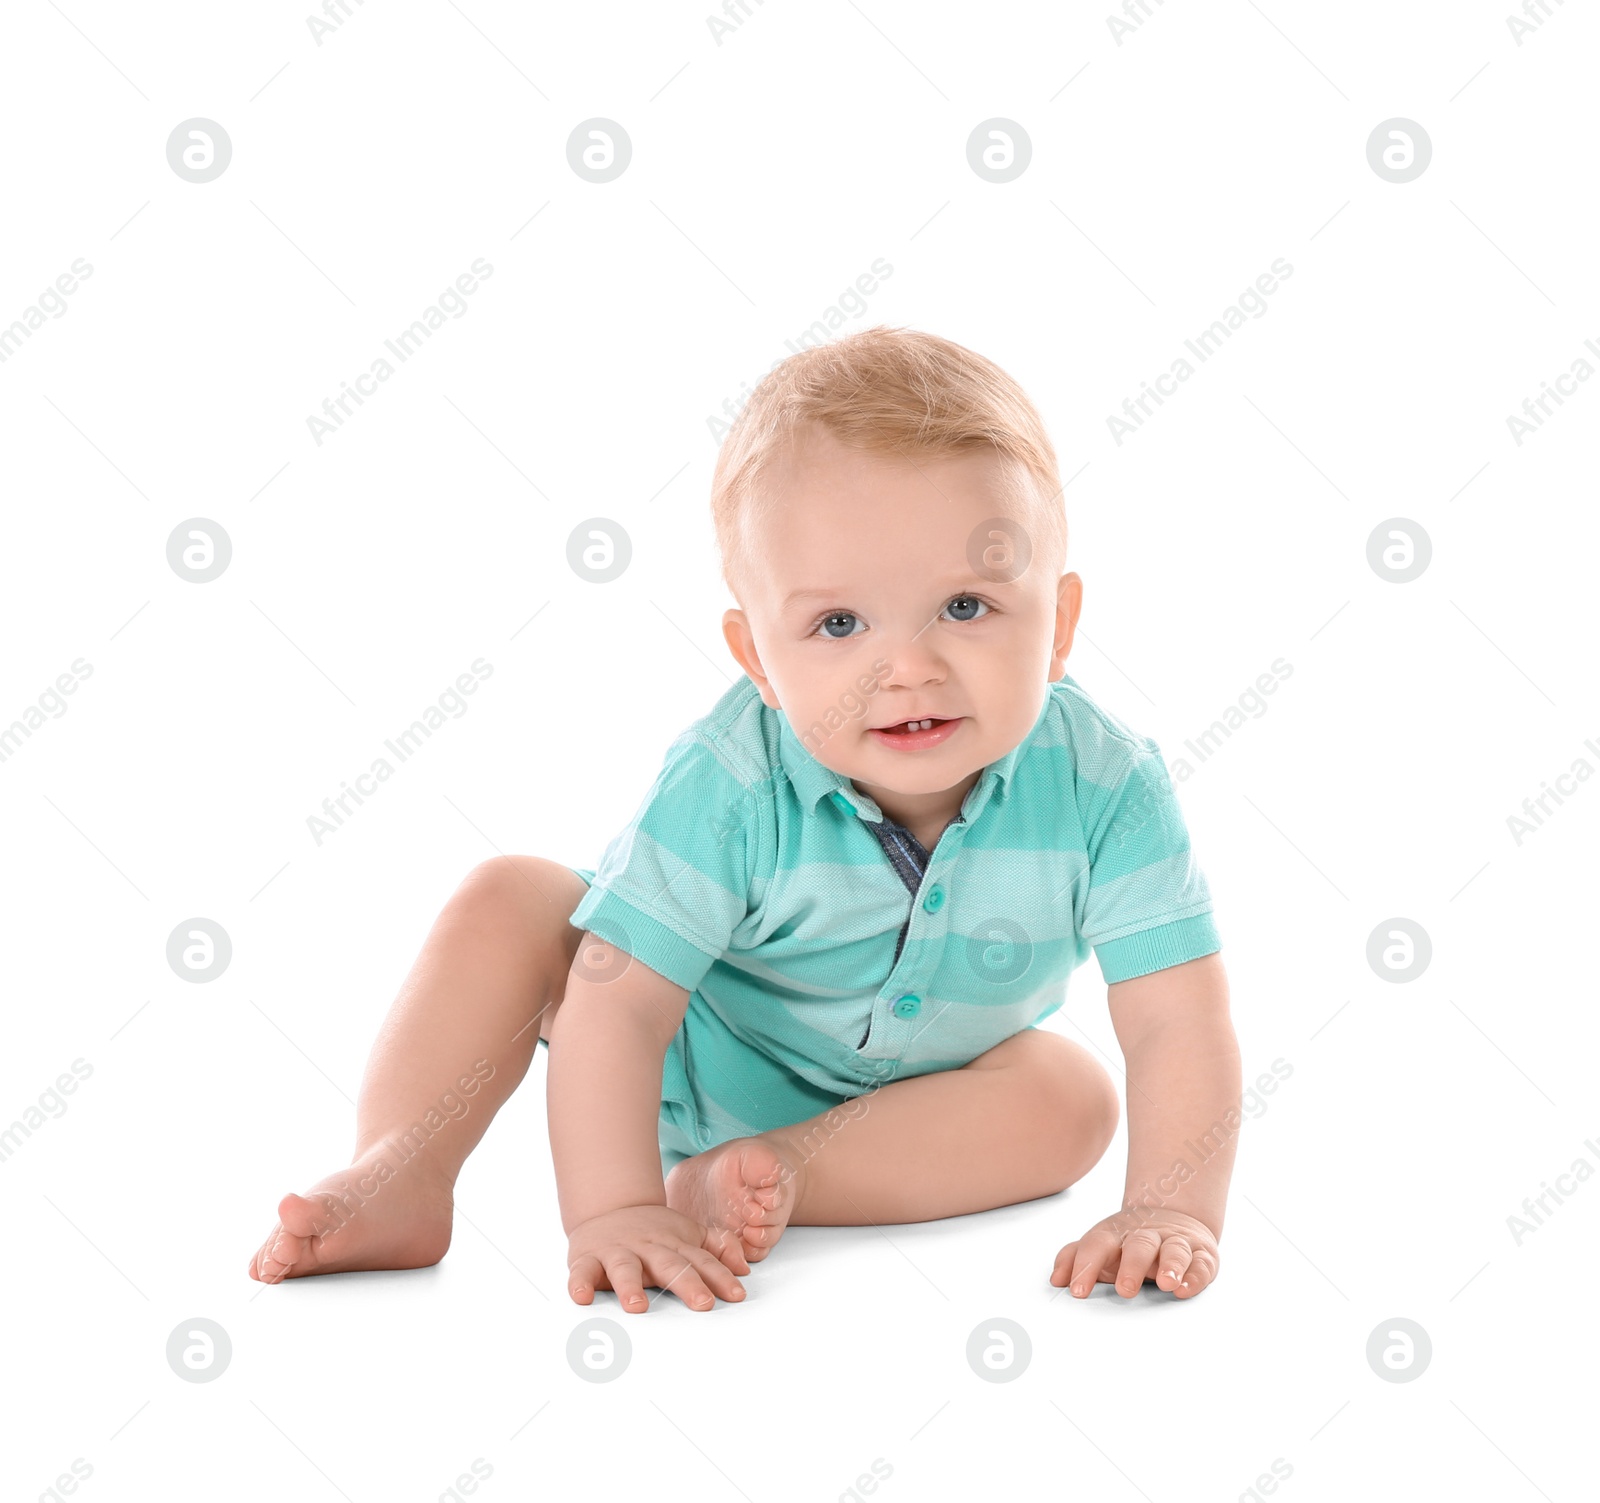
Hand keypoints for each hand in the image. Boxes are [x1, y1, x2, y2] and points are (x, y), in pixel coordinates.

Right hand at [567, 1204, 749, 1313]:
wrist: (609, 1206)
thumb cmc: (654, 1232)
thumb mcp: (689, 1234)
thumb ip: (718, 1248)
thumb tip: (744, 1269)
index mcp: (674, 1245)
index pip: (701, 1261)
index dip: (719, 1277)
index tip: (736, 1295)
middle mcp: (648, 1248)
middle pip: (669, 1265)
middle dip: (686, 1283)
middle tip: (702, 1303)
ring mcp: (617, 1252)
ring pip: (625, 1268)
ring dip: (630, 1286)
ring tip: (638, 1306)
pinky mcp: (588, 1258)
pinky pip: (582, 1271)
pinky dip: (580, 1283)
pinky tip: (582, 1297)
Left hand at [1050, 1208, 1219, 1300]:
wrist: (1173, 1216)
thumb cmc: (1128, 1242)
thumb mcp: (1101, 1246)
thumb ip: (1075, 1259)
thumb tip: (1055, 1279)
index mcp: (1117, 1234)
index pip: (1098, 1244)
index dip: (1085, 1266)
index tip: (1077, 1291)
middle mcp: (1146, 1235)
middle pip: (1138, 1245)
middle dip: (1132, 1266)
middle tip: (1125, 1290)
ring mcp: (1175, 1242)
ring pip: (1174, 1249)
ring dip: (1171, 1265)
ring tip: (1166, 1284)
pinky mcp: (1202, 1254)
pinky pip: (1201, 1263)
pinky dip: (1195, 1275)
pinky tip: (1186, 1288)